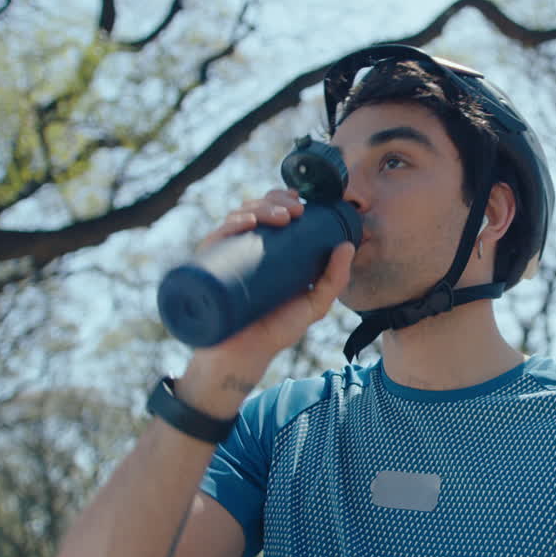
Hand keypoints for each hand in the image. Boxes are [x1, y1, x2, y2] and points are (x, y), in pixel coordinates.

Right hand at [175, 189, 353, 416]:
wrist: (245, 356)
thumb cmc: (276, 330)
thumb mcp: (314, 304)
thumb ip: (334, 279)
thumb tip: (347, 246)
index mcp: (266, 250)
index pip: (272, 213)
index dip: (284, 200)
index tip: (302, 203)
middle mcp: (244, 249)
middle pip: (255, 210)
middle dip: (275, 202)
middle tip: (295, 211)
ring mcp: (225, 257)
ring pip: (236, 218)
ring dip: (258, 209)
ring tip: (280, 218)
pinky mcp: (207, 269)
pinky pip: (214, 239)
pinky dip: (229, 226)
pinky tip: (246, 223)